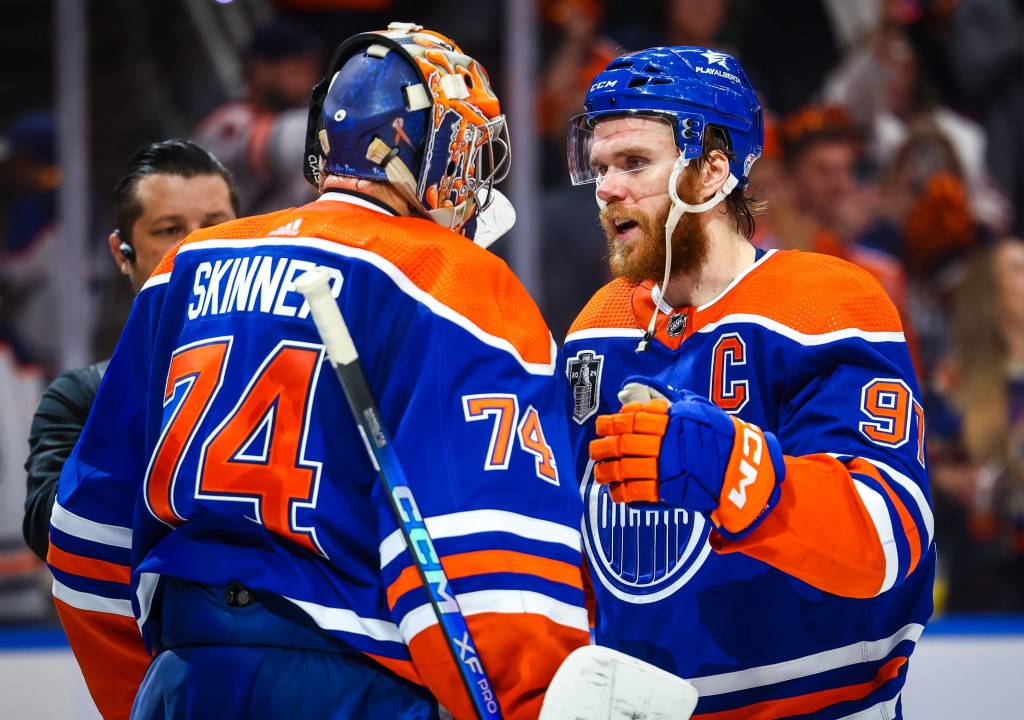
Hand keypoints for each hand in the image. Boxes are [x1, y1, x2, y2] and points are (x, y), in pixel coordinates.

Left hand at [589, 379, 785, 536]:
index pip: (633, 417)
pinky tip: (615, 492)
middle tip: (594, 450)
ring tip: (600, 473)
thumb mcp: (697, 409)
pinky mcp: (669, 490)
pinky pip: (637, 491)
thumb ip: (669, 403)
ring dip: (607, 471)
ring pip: (625, 467)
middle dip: (603, 446)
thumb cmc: (719, 436)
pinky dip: (621, 492)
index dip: (612, 422)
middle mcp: (665, 441)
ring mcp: (666, 466)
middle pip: (623, 442)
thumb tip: (639, 389)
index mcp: (671, 419)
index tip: (601, 425)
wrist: (741, 468)